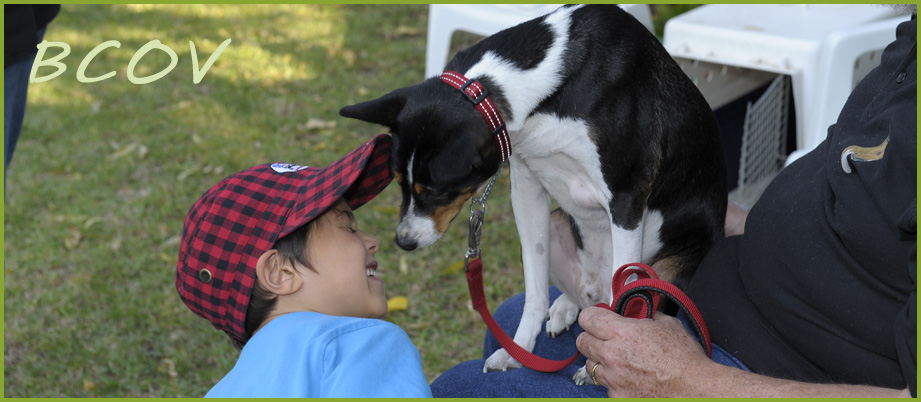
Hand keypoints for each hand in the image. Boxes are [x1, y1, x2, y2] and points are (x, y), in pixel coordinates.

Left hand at [576, 306, 711, 396]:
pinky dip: (615, 382)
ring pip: (591, 366)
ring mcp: (613, 379)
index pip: (588, 318)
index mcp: (623, 333)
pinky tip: (631, 380)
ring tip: (620, 362)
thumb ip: (645, 316)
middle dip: (591, 338)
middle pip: (582, 342)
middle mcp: (612, 356)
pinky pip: (606, 386)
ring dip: (601, 362)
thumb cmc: (685, 358)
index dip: (592, 317)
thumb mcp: (667, 325)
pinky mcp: (617, 397)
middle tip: (604, 339)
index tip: (597, 319)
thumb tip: (636, 312)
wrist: (696, 390)